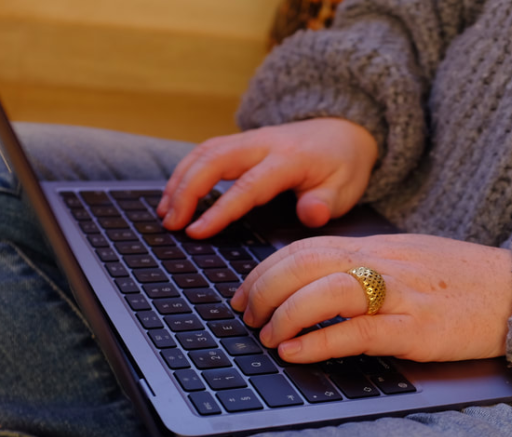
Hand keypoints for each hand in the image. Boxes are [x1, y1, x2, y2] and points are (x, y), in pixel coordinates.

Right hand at [157, 118, 377, 238]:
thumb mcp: (346, 187)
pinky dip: (186, 170)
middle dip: (186, 190)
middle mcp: (263, 143)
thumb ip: (327, 202)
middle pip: (213, 160)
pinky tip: (174, 194)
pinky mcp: (241, 141)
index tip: (196, 231)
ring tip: (164, 212)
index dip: (219, 209)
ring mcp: (250, 138)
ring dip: (179, 180)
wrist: (344, 130)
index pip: (247, 186)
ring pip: (204, 152)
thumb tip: (310, 215)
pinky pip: (207, 150)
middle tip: (170, 223)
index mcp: (288, 159)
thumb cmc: (343, 165)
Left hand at [231, 234, 511, 363]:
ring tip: (267, 337)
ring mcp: (402, 295)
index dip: (266, 270)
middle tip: (246, 317)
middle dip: (264, 290)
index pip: (307, 247)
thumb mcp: (413, 260)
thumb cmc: (467, 281)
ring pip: (325, 293)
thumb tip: (321, 284)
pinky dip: (318, 341)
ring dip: (284, 315)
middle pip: (305, 264)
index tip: (245, 293)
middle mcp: (385, 263)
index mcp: (380, 246)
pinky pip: (357, 331)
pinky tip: (295, 352)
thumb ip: (369, 266)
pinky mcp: (418, 330)